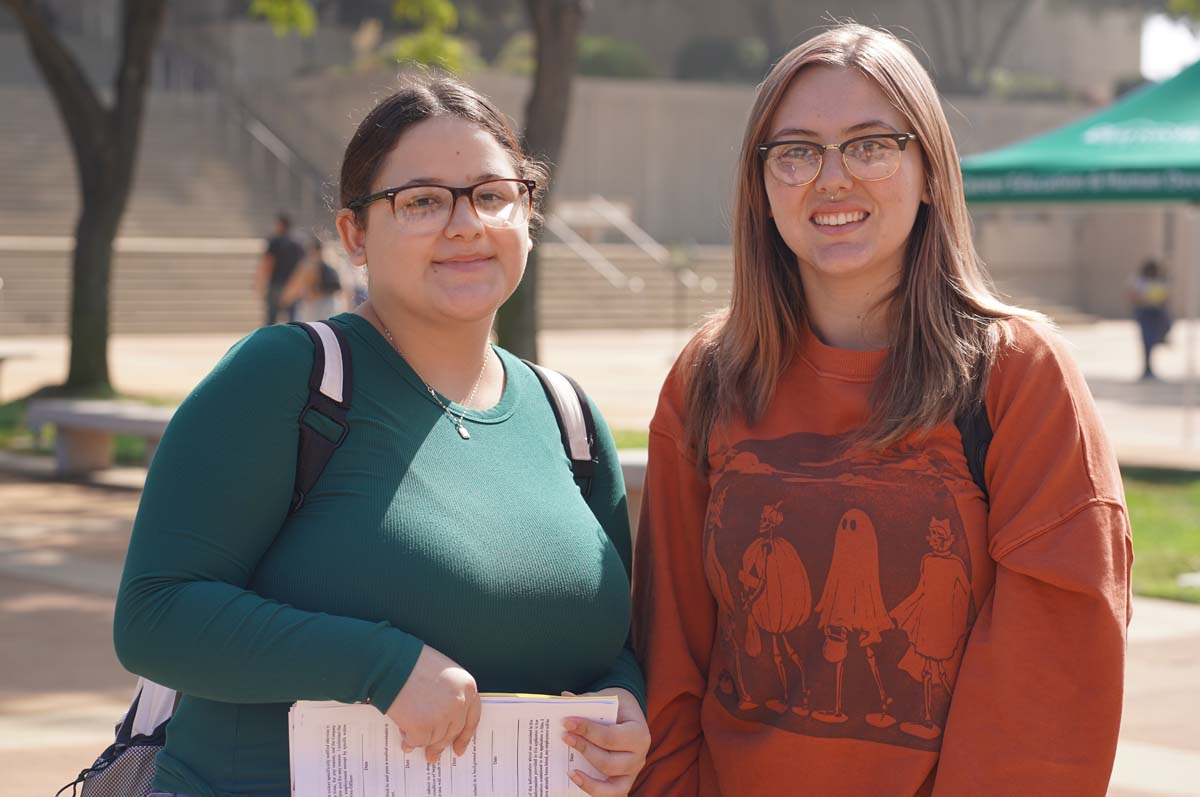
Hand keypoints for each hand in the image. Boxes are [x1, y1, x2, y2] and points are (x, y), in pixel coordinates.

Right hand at [384, 644, 479, 762]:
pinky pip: (418, 741)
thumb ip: (449, 695)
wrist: (390, 663)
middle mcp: (459, 703)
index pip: (471, 718)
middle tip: (432, 755)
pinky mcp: (423, 727)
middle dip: (441, 745)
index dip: (465, 735)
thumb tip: (444, 721)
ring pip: (434, 739)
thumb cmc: (413, 663)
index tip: (459, 748)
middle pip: (452, 732)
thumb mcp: (443, 673)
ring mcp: (442, 716)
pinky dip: (410, 740)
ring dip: (422, 739)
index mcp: (467, 687)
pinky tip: (403, 735)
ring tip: (408, 734)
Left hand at [561, 688, 649, 795]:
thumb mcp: (605, 698)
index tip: (567, 722)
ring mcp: (633, 772)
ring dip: (588, 779)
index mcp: (639, 733)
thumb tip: (564, 698)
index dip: (587, 731)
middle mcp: (640, 756)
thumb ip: (587, 701)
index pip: (610, 737)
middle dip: (584, 750)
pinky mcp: (624, 783)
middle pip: (609, 762)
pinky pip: (612, 794)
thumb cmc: (616, 707)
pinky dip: (593, 790)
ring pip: (612, 785)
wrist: (628, 716)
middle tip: (564, 737)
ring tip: (569, 770)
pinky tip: (576, 779)